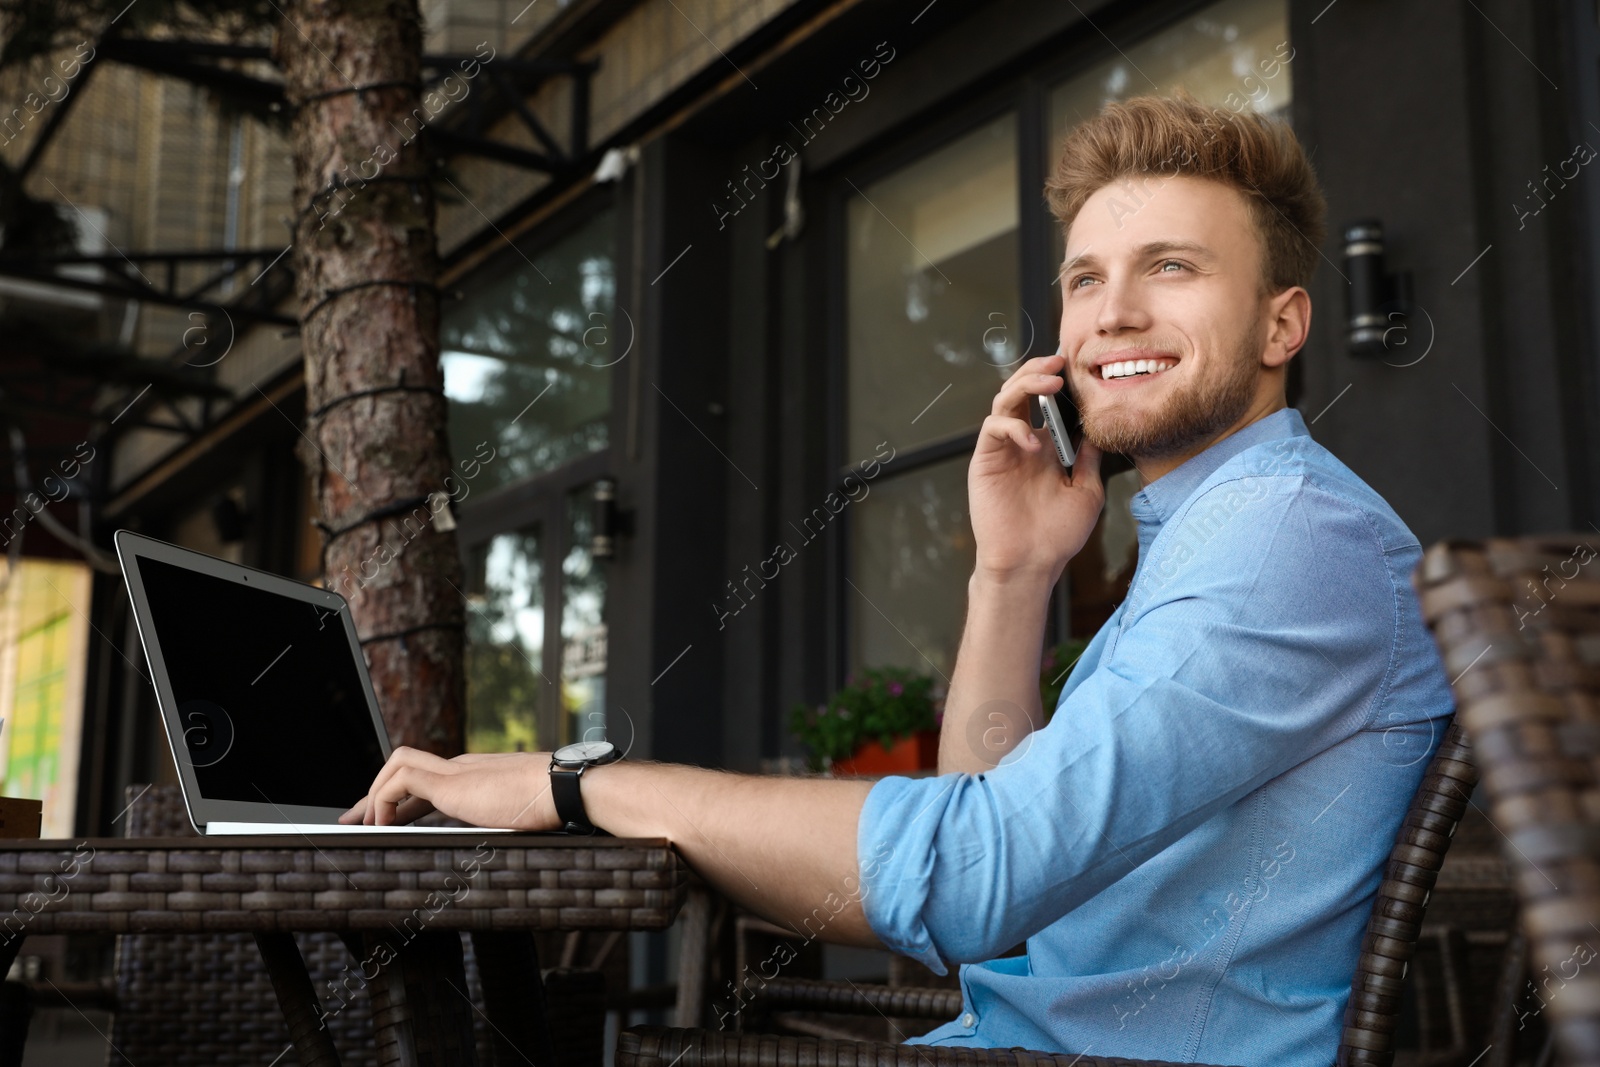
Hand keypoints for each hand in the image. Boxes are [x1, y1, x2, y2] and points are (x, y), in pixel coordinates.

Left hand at [339, 748, 559, 829]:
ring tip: (370, 826)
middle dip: (374, 793)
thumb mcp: (522, 816)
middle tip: (355, 820)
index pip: (428, 779)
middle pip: (405, 767)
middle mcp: (464, 766)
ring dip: (376, 794)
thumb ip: (505, 821)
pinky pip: (402, 780)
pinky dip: (385, 800)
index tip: (383, 820)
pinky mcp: (453, 783)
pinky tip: (385, 825)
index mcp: (478, 775)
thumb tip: (505, 843)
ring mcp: (457, 771)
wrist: (569, 789)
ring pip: (397, 764)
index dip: (401, 799)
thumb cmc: (557, 806)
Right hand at [969, 353, 1104, 580]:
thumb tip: (1098, 431)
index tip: (1080, 367)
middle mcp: (1022, 444)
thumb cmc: (1057, 535)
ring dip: (1025, 384)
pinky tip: (1033, 441)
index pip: (1047, 403)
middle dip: (1039, 370)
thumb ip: (1089, 460)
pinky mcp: (985, 461)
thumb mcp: (1087, 492)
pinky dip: (1012, 426)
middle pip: (1023, 391)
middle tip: (1060, 360)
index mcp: (1045, 448)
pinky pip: (993, 428)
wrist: (1031, 563)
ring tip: (1049, 381)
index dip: (1058, 382)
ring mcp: (1002, 451)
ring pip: (1004, 400)